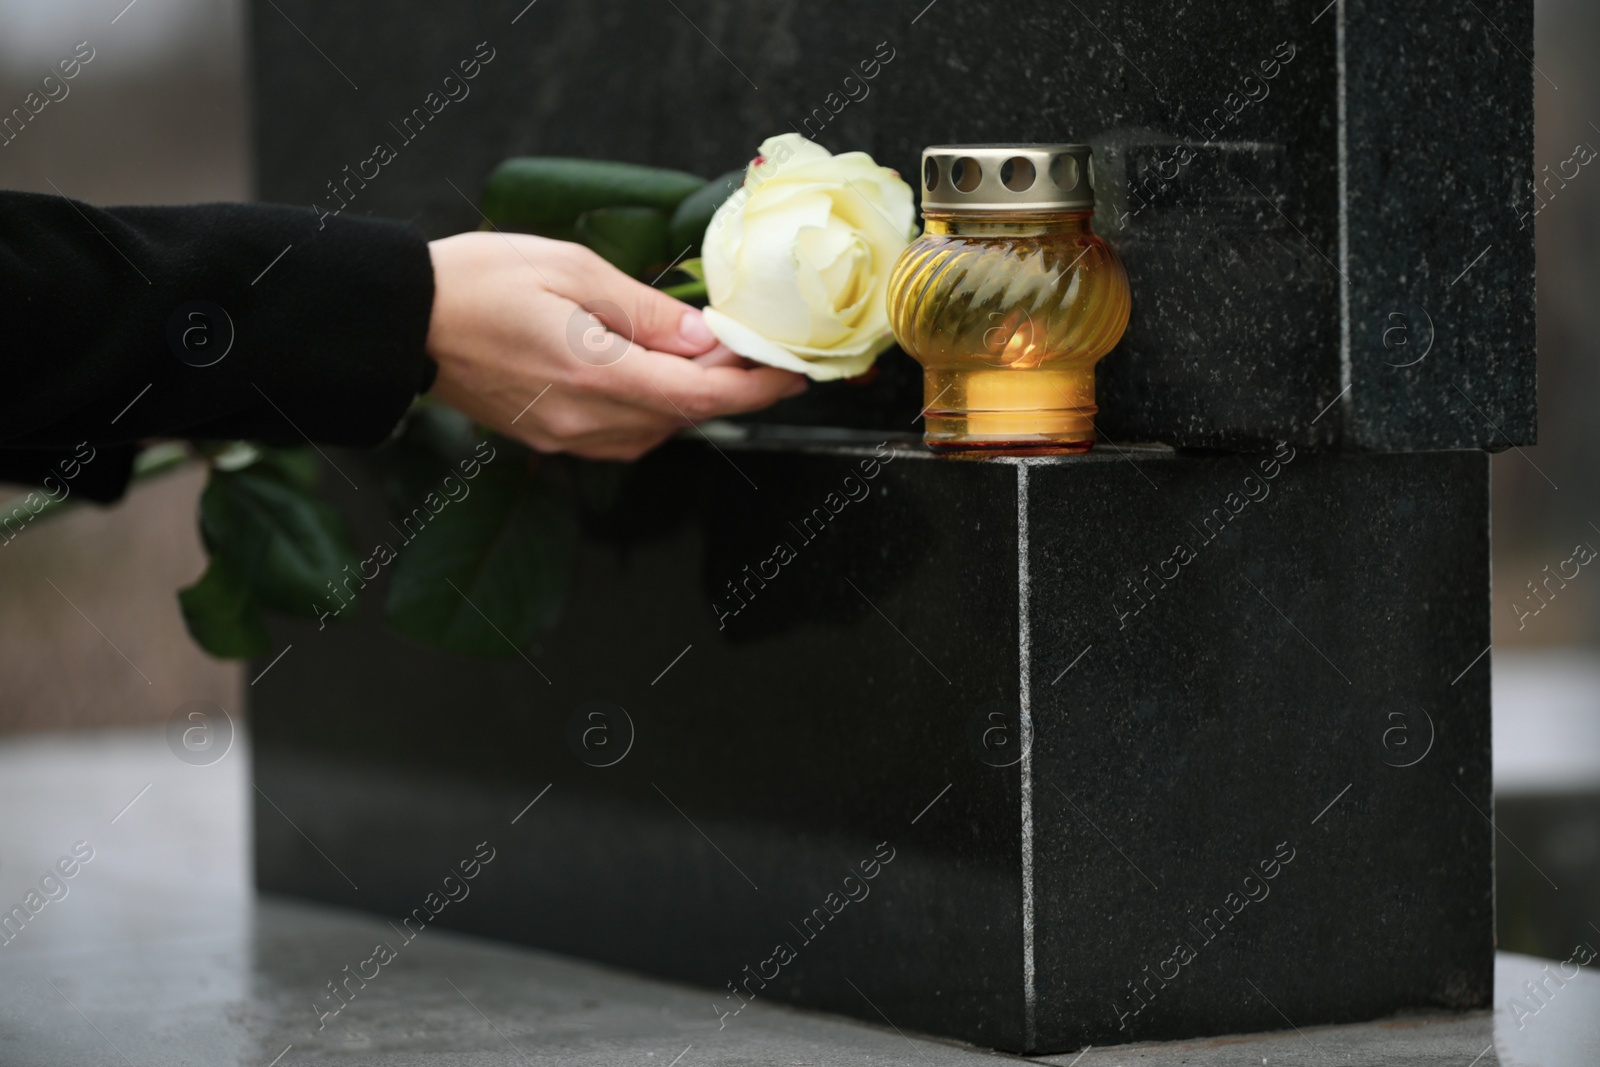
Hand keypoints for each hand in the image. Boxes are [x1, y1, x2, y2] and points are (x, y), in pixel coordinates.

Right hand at [424, 231, 806, 459]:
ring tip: (701, 355)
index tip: (791, 374)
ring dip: (687, 398)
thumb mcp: (573, 272)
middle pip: (684, 416)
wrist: (403, 321)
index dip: (756, 388)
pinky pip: (622, 435)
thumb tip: (706, 340)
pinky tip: (649, 375)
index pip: (702, 396)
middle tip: (749, 349)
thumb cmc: (478, 281)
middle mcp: (587, 420)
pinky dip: (651, 409)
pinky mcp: (550, 439)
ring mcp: (567, 437)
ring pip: (656, 431)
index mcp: (597, 374)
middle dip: (727, 387)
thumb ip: (647, 312)